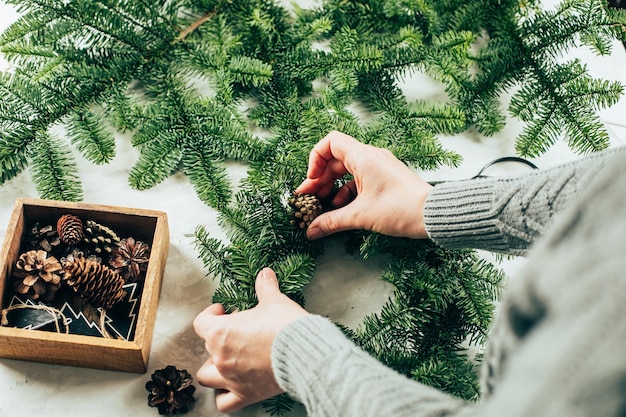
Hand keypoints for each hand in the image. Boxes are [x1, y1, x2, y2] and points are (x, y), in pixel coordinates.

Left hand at [193, 267, 308, 412]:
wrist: (304, 353)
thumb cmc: (285, 326)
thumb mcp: (274, 301)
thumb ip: (265, 287)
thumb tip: (265, 273)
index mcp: (220, 332)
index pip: (201, 322)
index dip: (211, 314)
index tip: (223, 310)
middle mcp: (220, 357)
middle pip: (207, 347)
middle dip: (219, 338)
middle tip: (237, 330)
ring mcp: (230, 378)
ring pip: (207, 377)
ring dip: (213, 368)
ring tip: (227, 359)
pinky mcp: (245, 394)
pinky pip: (225, 403)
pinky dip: (225, 396)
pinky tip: (233, 387)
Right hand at [296, 131, 432, 239]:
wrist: (433, 214)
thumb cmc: (401, 208)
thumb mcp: (361, 215)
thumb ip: (332, 221)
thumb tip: (312, 230)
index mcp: (363, 157)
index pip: (330, 142)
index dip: (315, 159)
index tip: (312, 180)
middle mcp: (371, 157)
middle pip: (336, 159)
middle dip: (320, 179)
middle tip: (309, 198)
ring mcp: (379, 167)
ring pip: (347, 171)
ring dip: (333, 187)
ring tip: (323, 207)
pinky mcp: (385, 178)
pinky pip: (360, 180)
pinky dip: (348, 192)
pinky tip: (342, 210)